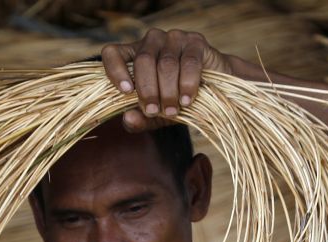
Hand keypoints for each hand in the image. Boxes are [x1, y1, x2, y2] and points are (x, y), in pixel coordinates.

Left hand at [101, 29, 234, 132]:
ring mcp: (174, 38)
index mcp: (134, 55)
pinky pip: (188, 62)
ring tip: (172, 111)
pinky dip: (187, 84)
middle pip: (143, 61)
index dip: (115, 70)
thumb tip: (128, 119)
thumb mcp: (157, 114)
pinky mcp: (195, 41)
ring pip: (166, 64)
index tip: (126, 92)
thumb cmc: (179, 100)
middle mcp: (151, 41)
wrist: (215, 91)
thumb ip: (142, 118)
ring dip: (168, 91)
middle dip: (148, 90)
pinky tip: (186, 100)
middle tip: (154, 111)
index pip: (112, 53)